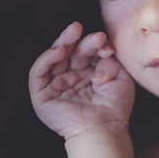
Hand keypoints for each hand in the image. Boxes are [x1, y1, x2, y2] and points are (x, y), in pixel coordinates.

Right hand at [28, 22, 134, 139]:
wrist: (105, 129)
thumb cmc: (115, 108)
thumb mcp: (120, 76)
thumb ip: (110, 60)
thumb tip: (101, 51)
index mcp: (88, 74)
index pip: (86, 52)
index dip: (94, 44)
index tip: (105, 41)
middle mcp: (71, 79)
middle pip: (69, 52)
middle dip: (77, 39)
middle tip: (83, 28)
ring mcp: (56, 87)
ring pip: (53, 58)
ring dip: (62, 43)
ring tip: (73, 33)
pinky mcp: (42, 96)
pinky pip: (38, 73)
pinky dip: (46, 59)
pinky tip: (59, 51)